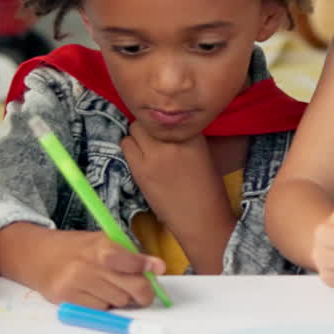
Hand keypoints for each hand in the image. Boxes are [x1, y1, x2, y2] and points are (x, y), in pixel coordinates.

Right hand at [39, 230, 165, 308]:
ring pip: (118, 301)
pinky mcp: (67, 299)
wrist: (39, 255)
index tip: (158, 270)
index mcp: (101, 246)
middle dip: (144, 293)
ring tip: (109, 287)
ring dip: (120, 298)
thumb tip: (159, 267)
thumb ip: (130, 255)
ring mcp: (77, 283)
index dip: (147, 267)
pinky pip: (100, 310)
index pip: (131, 261)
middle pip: (132, 287)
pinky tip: (95, 294)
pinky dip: (104, 305)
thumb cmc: (77, 249)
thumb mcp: (102, 241)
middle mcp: (89, 265)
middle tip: (145, 295)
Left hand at [122, 122, 230, 245]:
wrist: (201, 218)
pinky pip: (126, 146)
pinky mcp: (141, 169)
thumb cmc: (207, 188)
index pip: (167, 115)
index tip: (162, 130)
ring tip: (144, 149)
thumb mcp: (203, 153)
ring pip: (134, 128)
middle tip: (151, 139)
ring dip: (137, 136)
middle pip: (148, 118)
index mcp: (193, 134)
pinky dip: (130, 149)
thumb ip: (184, 137)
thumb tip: (163, 128)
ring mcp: (155, 153)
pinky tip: (139, 160)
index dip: (162, 122)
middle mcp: (173, 139)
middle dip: (148, 127)